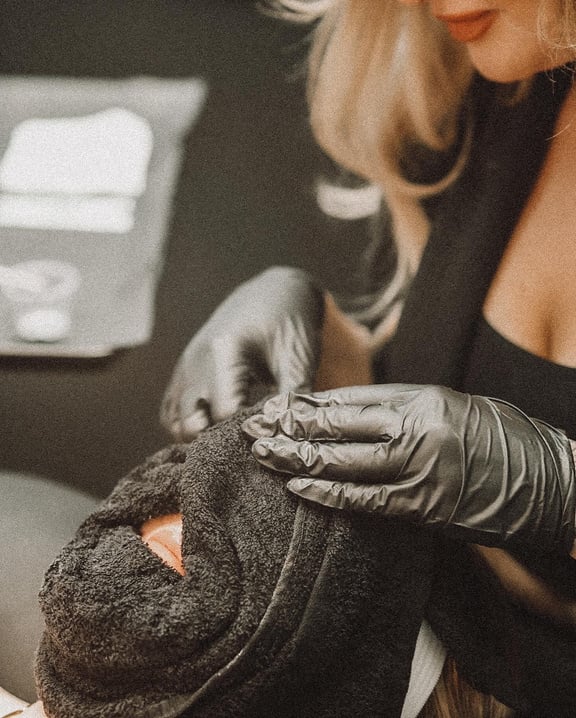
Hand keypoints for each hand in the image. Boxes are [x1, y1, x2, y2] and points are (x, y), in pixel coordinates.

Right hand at [161, 267, 323, 439]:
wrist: (273, 292)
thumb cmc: (289, 321)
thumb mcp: (298, 358)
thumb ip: (293, 399)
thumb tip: (292, 440)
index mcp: (224, 351)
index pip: (224, 412)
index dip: (246, 435)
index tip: (270, 445)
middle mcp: (195, 360)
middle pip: (192, 423)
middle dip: (220, 443)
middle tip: (252, 450)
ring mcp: (185, 367)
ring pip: (176, 422)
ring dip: (200, 438)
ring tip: (234, 443)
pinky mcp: (183, 373)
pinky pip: (170, 412)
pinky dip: (186, 428)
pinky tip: (216, 432)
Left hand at [242, 384, 575, 551]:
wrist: (553, 480)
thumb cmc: (501, 438)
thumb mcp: (451, 406)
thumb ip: (401, 408)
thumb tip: (347, 414)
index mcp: (422, 398)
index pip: (349, 399)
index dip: (307, 404)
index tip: (277, 405)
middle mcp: (417, 429)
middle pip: (337, 428)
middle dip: (289, 428)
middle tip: (252, 427)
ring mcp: (420, 469)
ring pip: (343, 463)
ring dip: (297, 460)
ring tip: (262, 454)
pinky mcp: (426, 507)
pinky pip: (366, 501)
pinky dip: (329, 495)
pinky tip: (298, 488)